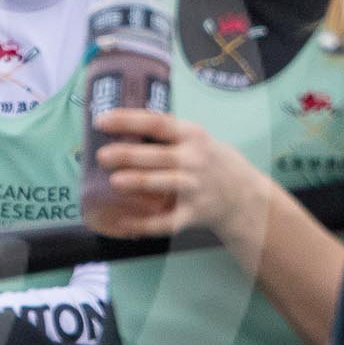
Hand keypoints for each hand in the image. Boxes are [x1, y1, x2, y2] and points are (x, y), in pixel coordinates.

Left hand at [86, 109, 263, 240]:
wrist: (242, 194)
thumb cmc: (207, 160)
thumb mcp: (194, 138)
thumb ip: (164, 134)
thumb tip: (115, 128)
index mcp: (191, 135)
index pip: (157, 123)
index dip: (128, 120)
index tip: (101, 120)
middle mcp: (194, 160)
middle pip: (157, 155)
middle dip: (127, 155)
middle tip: (101, 156)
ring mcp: (194, 188)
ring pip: (163, 184)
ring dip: (138, 182)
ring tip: (114, 182)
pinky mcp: (193, 214)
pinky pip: (166, 221)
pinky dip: (144, 224)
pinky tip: (123, 222)